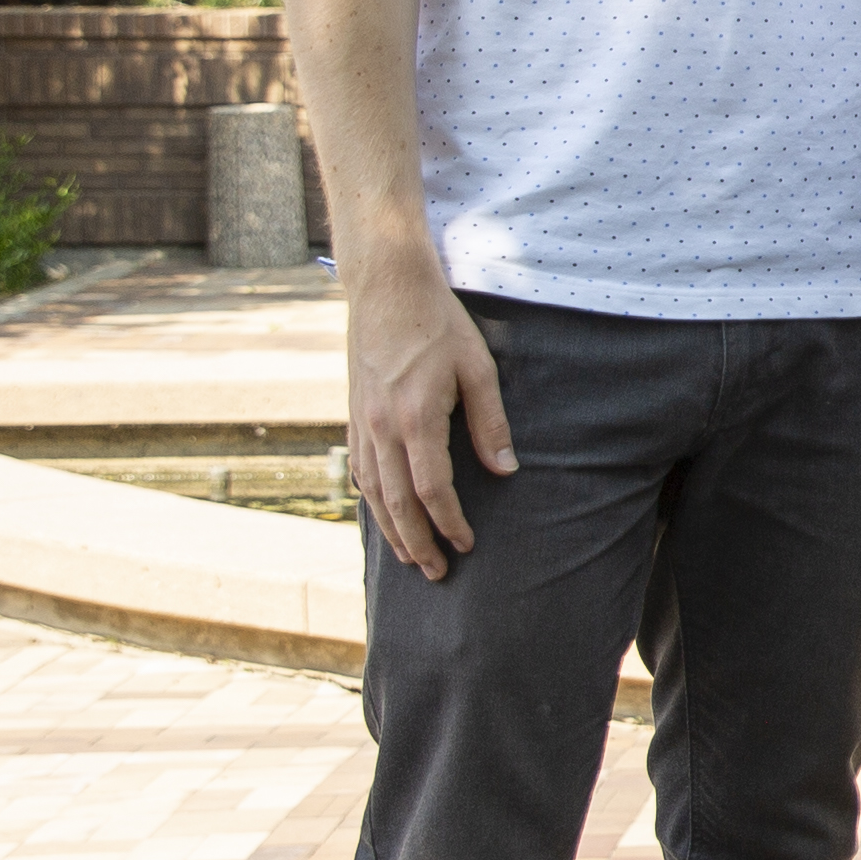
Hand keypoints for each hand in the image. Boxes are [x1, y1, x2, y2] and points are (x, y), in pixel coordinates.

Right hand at [341, 257, 507, 577]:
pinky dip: (371, 499)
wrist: (386, 287)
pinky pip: (360, 469)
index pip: (431, 489)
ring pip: (372, 491)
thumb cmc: (440, 324)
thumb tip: (506, 470)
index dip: (450, 522)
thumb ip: (490, 422)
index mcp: (416, 417)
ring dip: (392, 529)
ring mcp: (361, 421)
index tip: (468, 544)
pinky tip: (384, 514)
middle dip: (418, 542)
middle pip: (396, 502)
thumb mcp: (478, 367)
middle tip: (439, 573)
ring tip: (412, 558)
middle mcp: (381, 426)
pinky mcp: (354, 413)